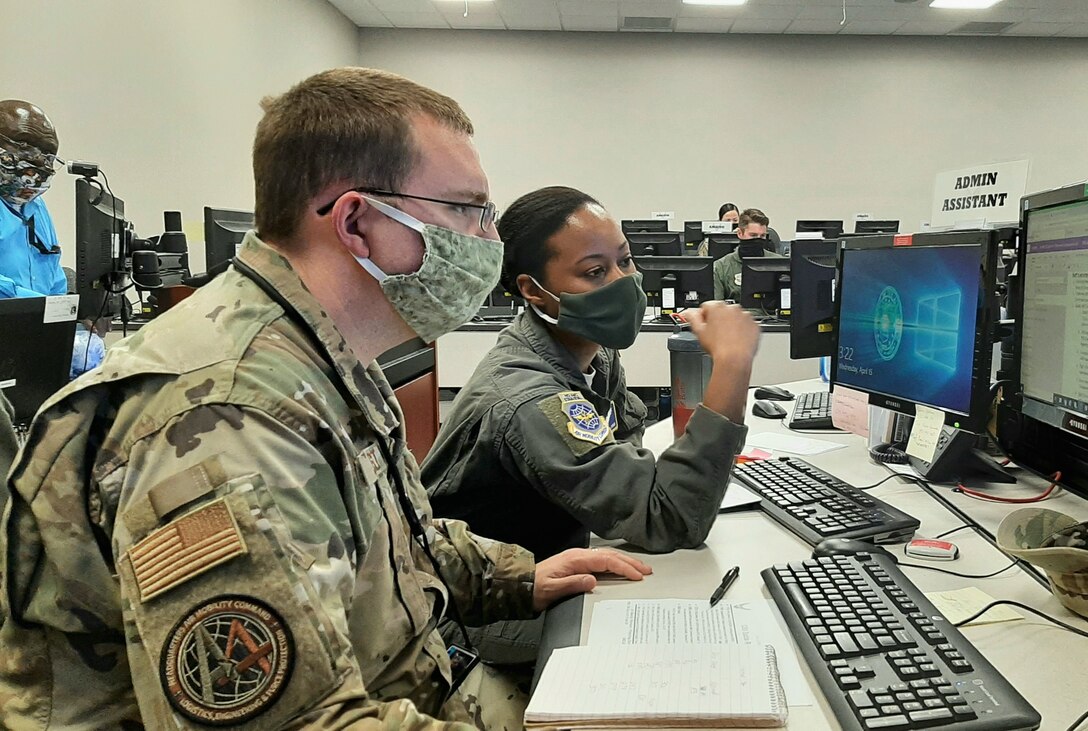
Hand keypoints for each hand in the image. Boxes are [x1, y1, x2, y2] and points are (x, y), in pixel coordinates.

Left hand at [532, 548, 651, 611]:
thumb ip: (573, 584)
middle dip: (630, 562)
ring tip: (640, 568)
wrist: (521, 585)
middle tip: (646, 570)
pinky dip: (615, 564)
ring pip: (607, 557)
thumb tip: (593, 580)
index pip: (605, 561)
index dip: (623, 568)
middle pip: (610, 556)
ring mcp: (578, 559)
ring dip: (624, 561)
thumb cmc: (535, 588)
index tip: (638, 576)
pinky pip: (601, 562)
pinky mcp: (577, 564)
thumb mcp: (552, 589)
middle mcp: (578, 556)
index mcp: (575, 559)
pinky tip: (621, 569)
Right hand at [681, 301, 759, 366]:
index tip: (705, 325)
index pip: (706, 307)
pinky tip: (736, 340)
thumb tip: (689, 313)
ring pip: (735, 317)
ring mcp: (745, 316)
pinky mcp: (754, 325)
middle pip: (722, 311)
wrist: (735, 359)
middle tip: (715, 334)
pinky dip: (742, 330)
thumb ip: (692, 318)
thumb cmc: (718, 347)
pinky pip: (746, 325)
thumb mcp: (698, 332)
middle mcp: (732, 308)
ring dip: (731, 325)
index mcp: (717, 307)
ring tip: (726, 339)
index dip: (703, 318)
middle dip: (718, 320)